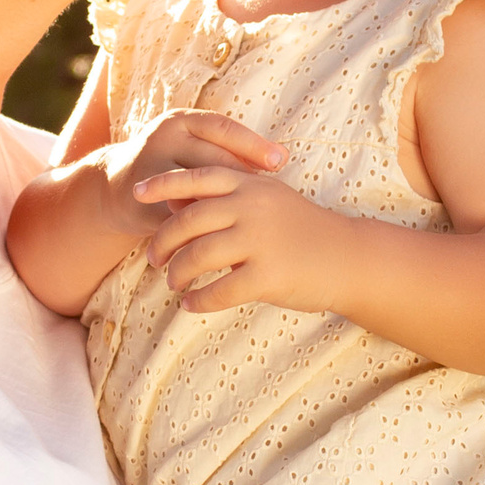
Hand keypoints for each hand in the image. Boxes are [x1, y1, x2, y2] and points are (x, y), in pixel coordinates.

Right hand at [101, 110, 285, 236]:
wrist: (114, 189)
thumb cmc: (174, 167)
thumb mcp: (194, 148)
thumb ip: (228, 152)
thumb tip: (281, 160)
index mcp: (182, 121)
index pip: (223, 128)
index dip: (252, 144)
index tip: (280, 162)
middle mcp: (162, 139)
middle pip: (210, 159)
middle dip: (243, 179)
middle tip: (270, 198)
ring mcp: (149, 170)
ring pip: (194, 191)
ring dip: (222, 209)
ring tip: (254, 222)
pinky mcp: (141, 202)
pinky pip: (177, 219)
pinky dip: (201, 231)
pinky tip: (226, 242)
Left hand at [134, 166, 350, 313]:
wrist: (348, 258)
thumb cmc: (301, 229)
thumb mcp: (267, 198)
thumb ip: (228, 196)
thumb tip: (175, 202)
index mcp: (249, 185)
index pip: (196, 179)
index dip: (162, 185)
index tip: (136, 193)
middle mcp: (252, 208)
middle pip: (187, 221)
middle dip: (163, 241)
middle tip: (153, 258)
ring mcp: (260, 241)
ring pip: (198, 257)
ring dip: (177, 273)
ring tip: (173, 283)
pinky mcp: (267, 276)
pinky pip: (219, 291)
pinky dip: (199, 301)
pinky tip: (191, 304)